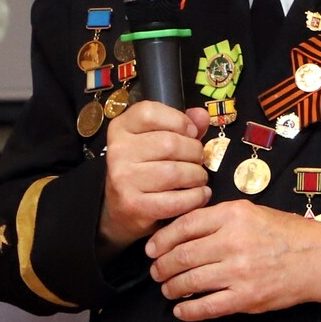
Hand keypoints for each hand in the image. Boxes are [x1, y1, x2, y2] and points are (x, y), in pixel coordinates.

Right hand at [97, 102, 210, 257]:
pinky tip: (199, 194)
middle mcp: (118, 151)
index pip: (149, 112)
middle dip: (194, 152)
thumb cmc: (144, 168)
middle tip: (199, 159)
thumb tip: (201, 116)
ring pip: (175, 171)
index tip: (190, 132)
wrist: (122, 208)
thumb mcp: (157, 139)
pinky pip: (176, 200)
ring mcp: (123, 179)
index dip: (178, 120)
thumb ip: (180, 125)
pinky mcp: (134, 205)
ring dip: (197, 175)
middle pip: (169, 143)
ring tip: (199, 178)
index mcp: (121, 128)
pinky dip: (195, 197)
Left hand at [145, 199, 320, 320]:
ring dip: (172, 287)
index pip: (184, 226)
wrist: (317, 258)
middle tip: (156, 271)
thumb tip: (182, 230)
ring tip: (167, 288)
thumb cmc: (284, 233)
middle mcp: (233, 241)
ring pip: (190, 280)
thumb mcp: (249, 211)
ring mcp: (239, 271)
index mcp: (232, 215)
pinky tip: (181, 309)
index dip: (162, 239)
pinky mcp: (246, 297)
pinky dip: (188, 310)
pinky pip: (208, 306)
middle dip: (162, 266)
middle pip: (182, 255)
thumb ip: (217, 218)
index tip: (152, 248)